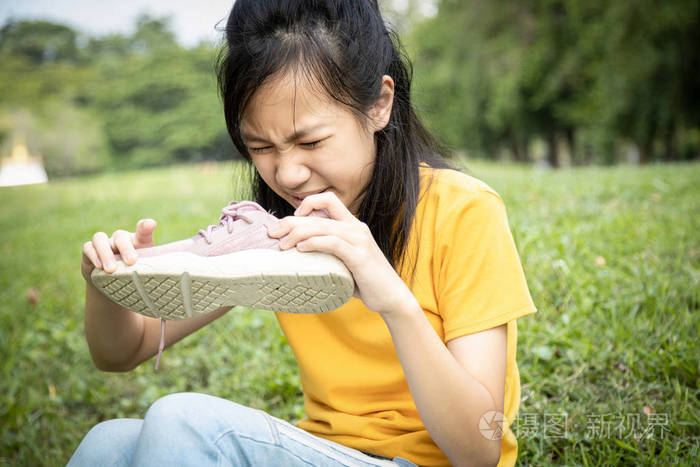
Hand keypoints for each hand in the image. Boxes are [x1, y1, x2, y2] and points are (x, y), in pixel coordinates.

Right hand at [81, 219, 156, 280]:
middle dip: (126, 249)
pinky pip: (88, 248)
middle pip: (121, 236)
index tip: (151, 225)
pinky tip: (99, 267)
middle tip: (131, 262)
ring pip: (100, 238)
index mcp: (137, 241)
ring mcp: (104, 243)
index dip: (146, 226)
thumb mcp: (145, 272)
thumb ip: (151, 271)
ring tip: (111, 270)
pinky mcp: (90, 250)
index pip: (142, 230)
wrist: (113, 283)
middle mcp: (120, 239)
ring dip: (105, 253)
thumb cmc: (134, 274)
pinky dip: (93, 256)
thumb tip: (159, 290)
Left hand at [267, 192, 416, 316]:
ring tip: (283, 245)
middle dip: (290, 221)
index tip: (290, 221)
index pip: (328, 200)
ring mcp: (358, 240)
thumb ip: (328, 253)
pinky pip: (333, 242)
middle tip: (272, 234)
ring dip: (298, 233)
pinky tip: (301, 249)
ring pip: (322, 226)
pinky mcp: (359, 256)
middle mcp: (356, 227)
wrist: (391, 297)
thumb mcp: (344, 261)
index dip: (307, 204)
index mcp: (352, 225)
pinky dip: (314, 243)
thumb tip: (300, 256)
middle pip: (318, 213)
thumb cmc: (365, 281)